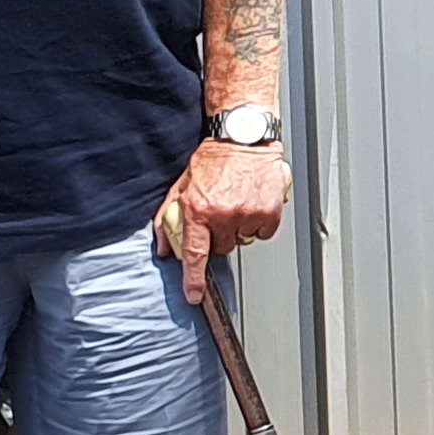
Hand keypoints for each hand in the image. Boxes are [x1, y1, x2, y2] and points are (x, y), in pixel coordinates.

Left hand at [156, 140, 289, 304]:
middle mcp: (224, 214)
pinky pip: (263, 232)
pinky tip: (252, 205)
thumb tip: (164, 247)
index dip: (193, 278)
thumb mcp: (182, 187)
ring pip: (243, 240)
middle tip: (219, 215)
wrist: (243, 139)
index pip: (194, 253)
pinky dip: (259, 223)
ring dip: (239, 228)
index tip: (194, 295)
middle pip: (222, 247)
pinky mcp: (269, 211)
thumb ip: (169, 219)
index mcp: (199, 209)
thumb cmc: (213, 159)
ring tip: (237, 204)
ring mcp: (248, 214)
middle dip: (219, 236)